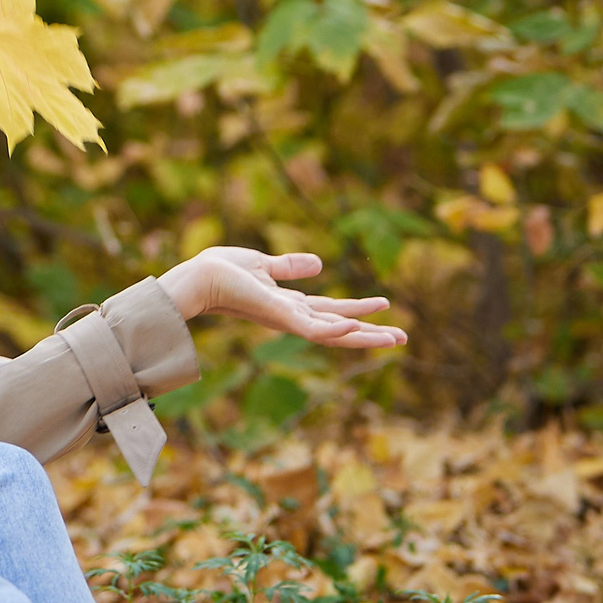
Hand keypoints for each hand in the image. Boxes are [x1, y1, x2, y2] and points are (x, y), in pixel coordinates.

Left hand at [159, 246, 407, 350]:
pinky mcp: (280, 317)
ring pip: (334, 333)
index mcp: (289, 304)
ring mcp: (287, 319)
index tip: (386, 309)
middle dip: (370, 333)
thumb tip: (319, 264)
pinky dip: (333, 331)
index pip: (331, 311)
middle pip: (340, 327)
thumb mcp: (264, 264)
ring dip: (364, 336)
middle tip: (403, 338)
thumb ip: (290, 266)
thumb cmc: (222, 270)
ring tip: (396, 338)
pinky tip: (354, 328)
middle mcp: (292, 316)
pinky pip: (311, 328)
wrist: (199, 277)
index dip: (358, 311)